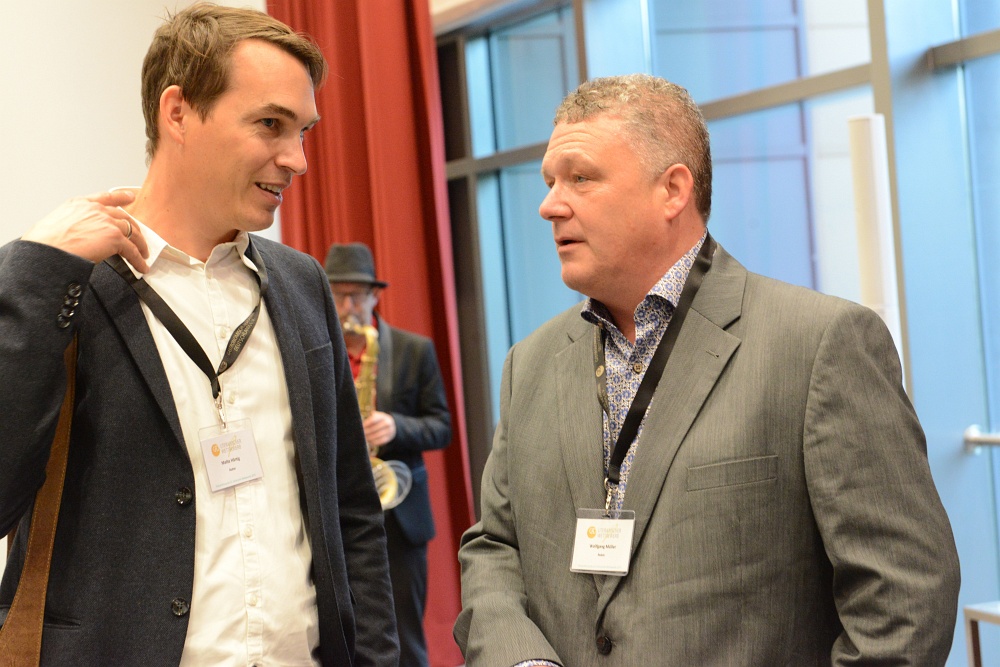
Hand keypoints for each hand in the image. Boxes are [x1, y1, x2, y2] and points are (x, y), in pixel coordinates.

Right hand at [22, 191, 150, 271]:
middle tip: (139, 237)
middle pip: (123, 217)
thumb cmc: (47, 242)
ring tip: (143, 254)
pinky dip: (138, 260)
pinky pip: (132, 250)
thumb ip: (75, 223)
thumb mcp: (58, 222)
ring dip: (140, 245)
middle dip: (134, 228)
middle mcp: (95, 210)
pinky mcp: (114, 237)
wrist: (48, 250)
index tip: (130, 197)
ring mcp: (107, 222)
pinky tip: (141, 266)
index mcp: (80, 204)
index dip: (121, 197)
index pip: (106, 197)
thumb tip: (78, 235)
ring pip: (131, 232)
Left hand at [363, 411, 396, 449]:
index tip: (361, 427)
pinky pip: (379, 441)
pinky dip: (373, 442)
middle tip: (360, 434)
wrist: (392, 425)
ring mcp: (389, 431)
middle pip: (373, 429)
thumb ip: (370, 417)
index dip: (366, 424)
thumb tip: (361, 423)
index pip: (373, 420)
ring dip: (368, 438)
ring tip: (364, 438)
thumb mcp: (377, 416)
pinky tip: (369, 441)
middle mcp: (387, 423)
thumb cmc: (380, 421)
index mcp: (383, 417)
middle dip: (365, 432)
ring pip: (376, 436)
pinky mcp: (388, 438)